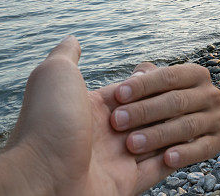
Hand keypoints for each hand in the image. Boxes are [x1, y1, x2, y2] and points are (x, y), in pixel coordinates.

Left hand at [4, 36, 173, 195]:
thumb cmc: (47, 122)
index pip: (134, 89)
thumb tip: (73, 38)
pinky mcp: (127, 183)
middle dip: (156, 106)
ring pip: (159, 138)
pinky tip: (178, 147)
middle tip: (147, 110)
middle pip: (150, 112)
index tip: (151, 75)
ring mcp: (118, 159)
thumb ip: (67, 55)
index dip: (147, 82)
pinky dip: (173, 158)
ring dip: (165, 131)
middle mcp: (108, 133)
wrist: (41, 176)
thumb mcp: (54, 74)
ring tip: (153, 130)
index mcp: (95, 107)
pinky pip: (159, 169)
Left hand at [110, 63, 219, 168]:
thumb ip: (146, 79)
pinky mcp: (216, 142)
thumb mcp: (163, 84)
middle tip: (117, 121)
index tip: (118, 94)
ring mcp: (214, 119)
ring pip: (187, 127)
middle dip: (144, 111)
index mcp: (195, 75)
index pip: (168, 76)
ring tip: (132, 144)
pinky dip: (185, 154)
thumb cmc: (173, 98)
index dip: (143, 85)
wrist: (207, 120)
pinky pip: (202, 149)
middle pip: (176, 102)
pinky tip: (166, 159)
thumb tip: (132, 79)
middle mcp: (208, 94)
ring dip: (158, 135)